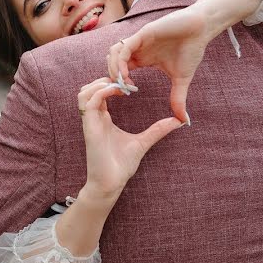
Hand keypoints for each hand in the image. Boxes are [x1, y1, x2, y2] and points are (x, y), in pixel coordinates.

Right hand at [78, 77, 181, 196]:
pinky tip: (116, 92)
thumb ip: (158, 130)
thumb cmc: (122, 166)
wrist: (112, 183)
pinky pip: (88, 103)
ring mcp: (91, 122)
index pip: (101, 93)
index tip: (131, 86)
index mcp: (104, 119)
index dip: (113, 84)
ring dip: (99, 84)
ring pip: (84, 93)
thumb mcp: (144, 142)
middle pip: (89, 89)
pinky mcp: (90, 128)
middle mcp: (95, 118)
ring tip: (117, 85)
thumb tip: (178, 122)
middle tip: (124, 81)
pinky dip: (100, 93)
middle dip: (105, 79)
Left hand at [107, 5, 212, 124]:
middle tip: (122, 91)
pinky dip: (120, 62)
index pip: (122, 70)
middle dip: (113, 77)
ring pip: (114, 53)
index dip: (121, 82)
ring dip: (114, 69)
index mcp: (143, 58)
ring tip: (123, 83)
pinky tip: (127, 74)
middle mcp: (138, 49)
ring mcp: (139, 40)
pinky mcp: (142, 33)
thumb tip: (184, 120)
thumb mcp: (182, 79)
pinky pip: (123, 48)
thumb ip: (178, 98)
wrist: (201, 29)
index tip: (128, 94)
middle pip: (113, 62)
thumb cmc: (191, 49)